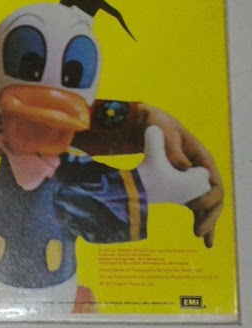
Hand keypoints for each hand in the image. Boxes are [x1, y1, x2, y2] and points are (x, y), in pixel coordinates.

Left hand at [139, 103, 223, 246]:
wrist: (150, 124)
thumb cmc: (158, 125)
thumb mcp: (162, 131)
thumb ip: (171, 147)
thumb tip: (183, 167)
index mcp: (201, 157)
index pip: (213, 181)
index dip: (209, 197)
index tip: (196, 208)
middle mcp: (202, 170)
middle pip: (214, 197)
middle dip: (210, 216)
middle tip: (199, 233)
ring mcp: (195, 179)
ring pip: (207, 204)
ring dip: (208, 222)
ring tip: (204, 240)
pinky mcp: (185, 185)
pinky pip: (196, 205)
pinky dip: (199, 219)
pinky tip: (201, 237)